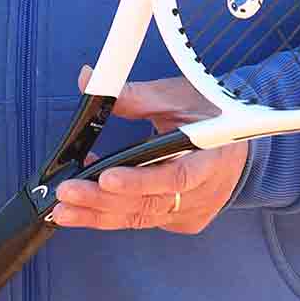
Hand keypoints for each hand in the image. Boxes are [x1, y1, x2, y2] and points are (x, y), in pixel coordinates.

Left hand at [50, 69, 247, 235]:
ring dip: (99, 214)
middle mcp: (206, 192)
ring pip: (142, 218)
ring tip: (63, 210)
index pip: (175, 177)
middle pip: (150, 203)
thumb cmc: (207, 112)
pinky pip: (145, 220)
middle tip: (67, 193)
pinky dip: (114, 213)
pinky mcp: (183, 221)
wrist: (236, 137)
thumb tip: (88, 79)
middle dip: (103, 200)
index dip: (139, 181)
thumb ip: (132, 95)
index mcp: (213, 156)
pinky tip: (85, 208)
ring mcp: (194, 211)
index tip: (106, 177)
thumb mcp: (174, 96)